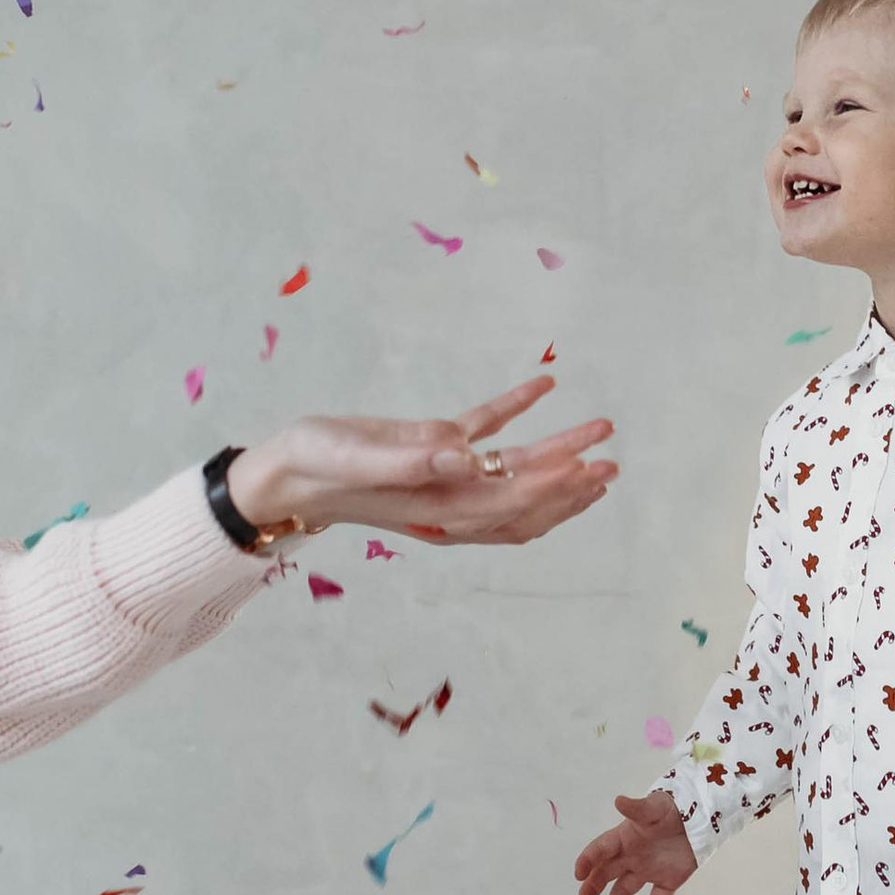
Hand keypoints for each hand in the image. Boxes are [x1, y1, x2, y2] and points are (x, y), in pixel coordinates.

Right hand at [230, 378, 615, 548]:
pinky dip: (514, 410)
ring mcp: (443, 473)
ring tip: (597, 435)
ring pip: (512, 469)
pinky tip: (543, 385)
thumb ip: (411, 460)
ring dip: (556, 454)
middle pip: (524, 498)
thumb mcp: (355, 461)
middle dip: (570, 484)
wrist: (282, 472)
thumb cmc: (313, 468)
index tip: (588, 466)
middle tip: (612, 463)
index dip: (552, 487)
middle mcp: (450, 498)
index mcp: (439, 508)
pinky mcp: (429, 445)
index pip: (510, 501)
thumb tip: (468, 457)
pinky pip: (482, 429)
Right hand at [573, 787, 698, 894]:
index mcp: (624, 838)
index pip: (600, 850)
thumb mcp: (655, 807)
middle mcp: (631, 856)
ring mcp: (648, 870)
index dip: (588, 860)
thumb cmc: (673, 808)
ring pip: (624, 892)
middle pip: (605, 875)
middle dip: (592, 889)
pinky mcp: (667, 880)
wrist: (700, 816)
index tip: (579, 874)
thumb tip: (618, 800)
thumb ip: (637, 808)